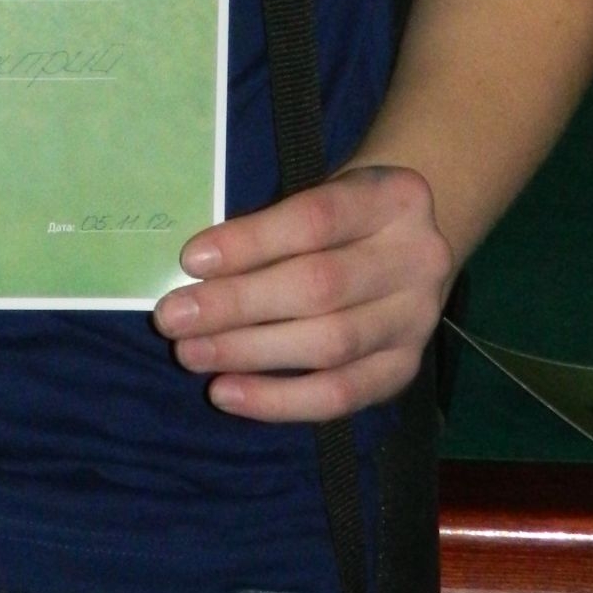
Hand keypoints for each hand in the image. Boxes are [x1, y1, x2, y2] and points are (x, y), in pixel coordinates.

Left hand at [151, 165, 451, 421]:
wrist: (409, 240)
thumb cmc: (341, 213)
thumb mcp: (320, 191)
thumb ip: (271, 224)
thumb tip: (196, 270)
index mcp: (396, 197)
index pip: (316, 219)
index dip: (252, 241)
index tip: (192, 259)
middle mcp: (419, 258)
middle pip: (320, 287)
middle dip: (237, 305)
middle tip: (173, 317)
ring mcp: (418, 319)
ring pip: (330, 345)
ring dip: (250, 353)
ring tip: (191, 354)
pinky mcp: (405, 368)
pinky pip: (341, 396)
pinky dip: (279, 401)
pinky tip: (227, 392)